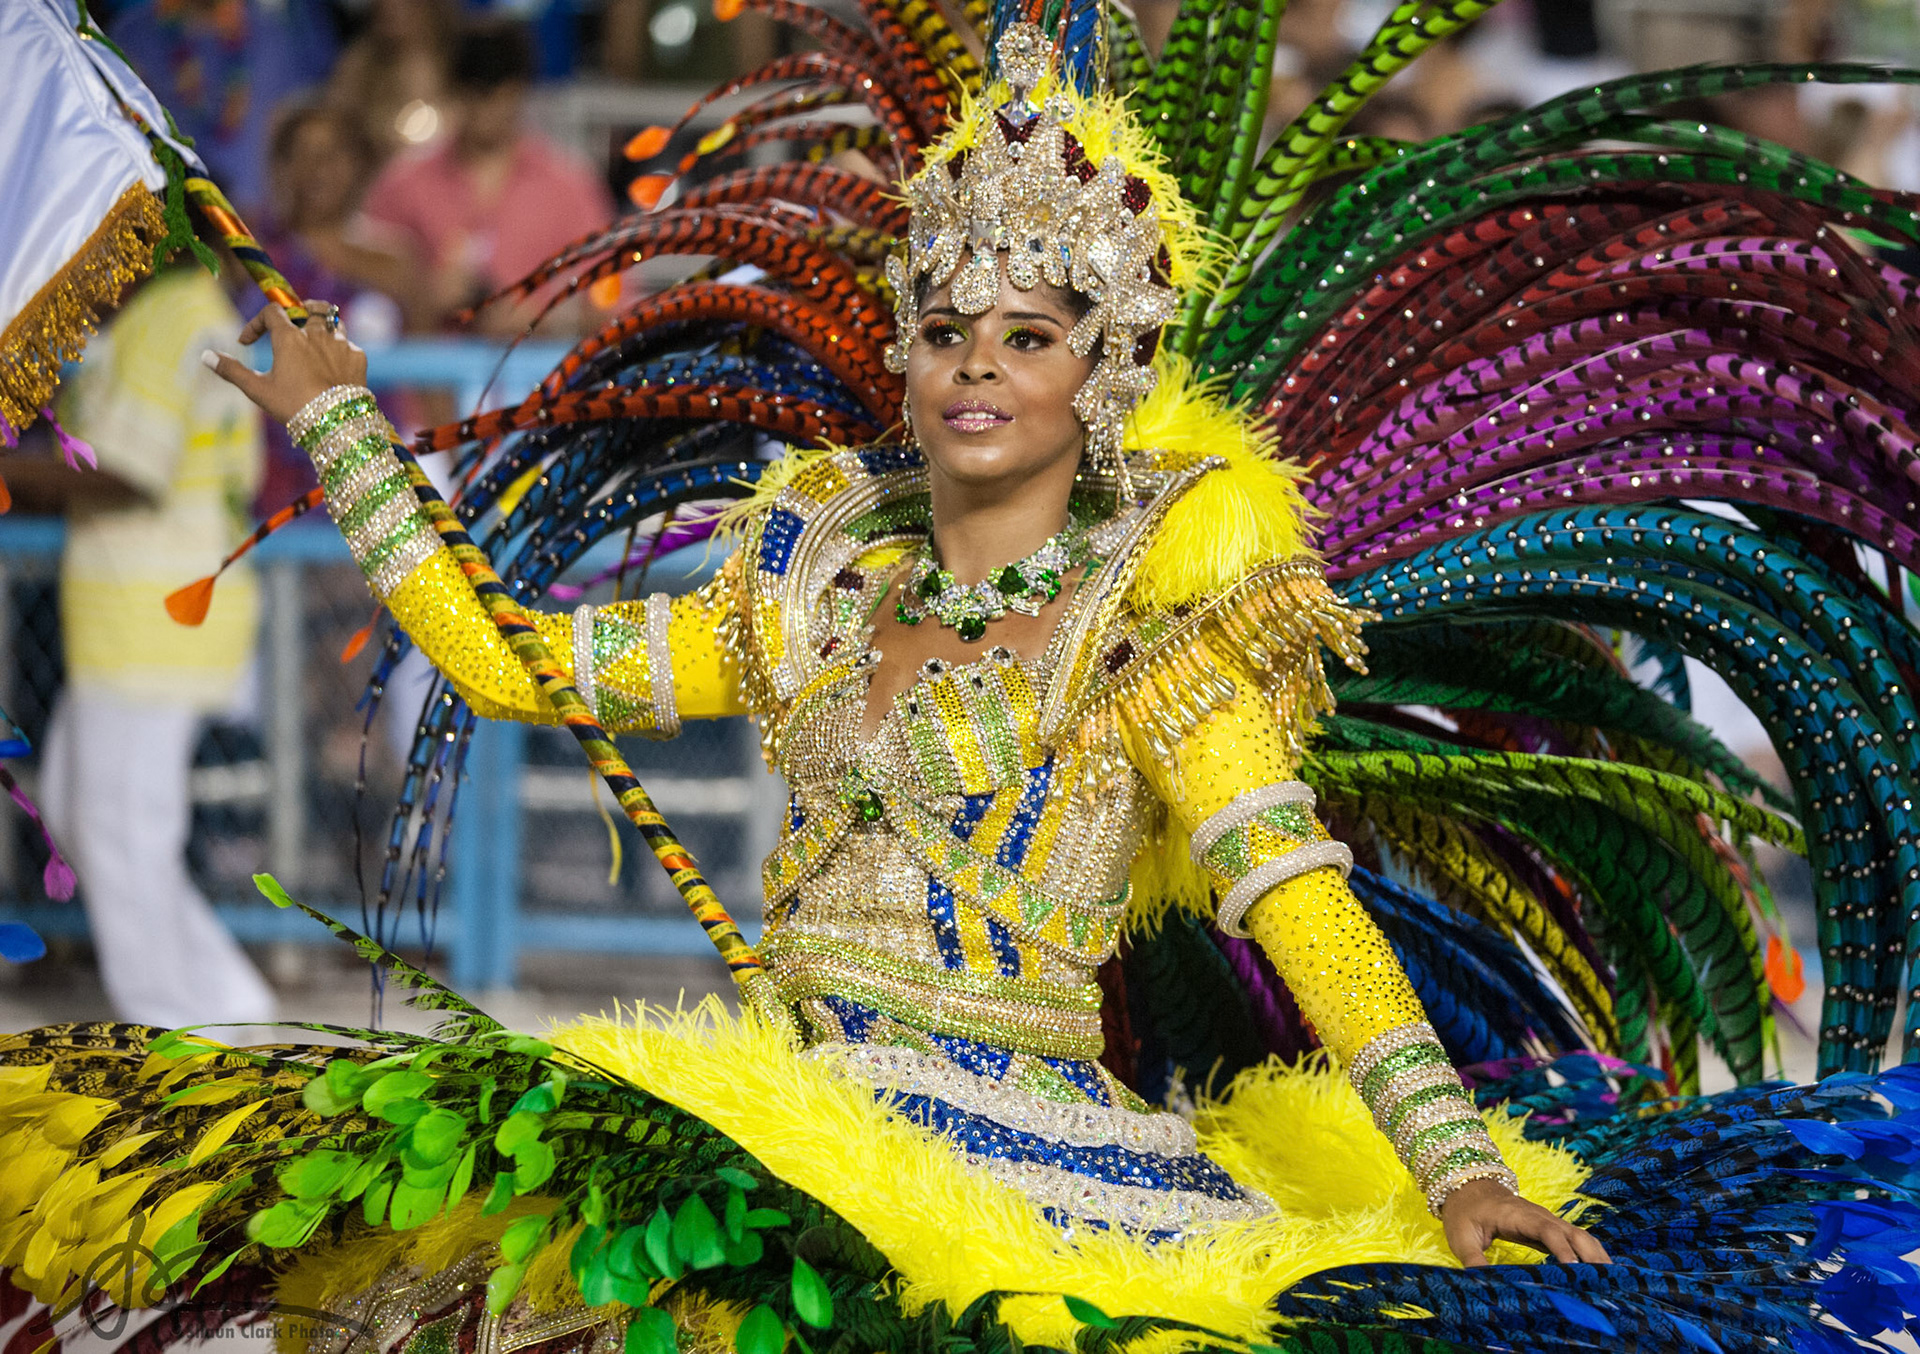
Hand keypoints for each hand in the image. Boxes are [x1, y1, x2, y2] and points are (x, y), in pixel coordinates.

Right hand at [202, 299, 366, 425]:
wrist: (337, 424)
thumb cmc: (293, 406)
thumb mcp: (258, 390)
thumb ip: (231, 370)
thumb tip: (204, 356)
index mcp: (290, 337)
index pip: (272, 312)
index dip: (256, 323)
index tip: (247, 342)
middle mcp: (316, 334)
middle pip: (308, 308)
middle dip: (296, 313)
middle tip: (290, 326)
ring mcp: (341, 344)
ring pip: (332, 323)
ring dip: (320, 328)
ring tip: (312, 342)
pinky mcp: (358, 358)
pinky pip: (348, 344)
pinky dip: (338, 349)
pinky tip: (332, 365)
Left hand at [1439, 1177, 1611, 1266]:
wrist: (1467, 1187)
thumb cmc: (1464, 1213)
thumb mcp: (1460, 1236)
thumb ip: (1472, 1259)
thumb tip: (1481, 1284)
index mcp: (1518, 1215)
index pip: (1546, 1230)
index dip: (1563, 1249)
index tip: (1574, 1270)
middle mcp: (1539, 1216)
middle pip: (1573, 1232)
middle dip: (1591, 1255)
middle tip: (1606, 1281)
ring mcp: (1547, 1221)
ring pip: (1580, 1236)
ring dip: (1596, 1255)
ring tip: (1613, 1281)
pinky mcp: (1550, 1229)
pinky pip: (1575, 1240)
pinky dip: (1590, 1255)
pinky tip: (1602, 1274)